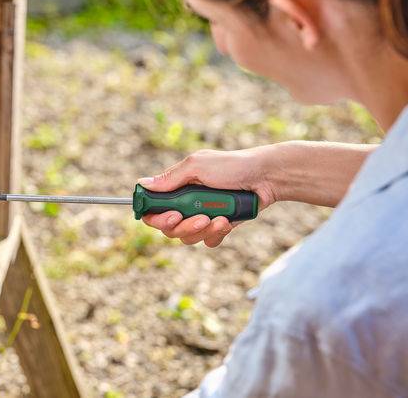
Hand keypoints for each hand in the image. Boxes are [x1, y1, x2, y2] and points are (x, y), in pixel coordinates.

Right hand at [138, 147, 278, 247]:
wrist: (265, 177)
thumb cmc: (232, 165)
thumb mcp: (198, 166)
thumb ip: (170, 179)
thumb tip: (142, 184)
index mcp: (177, 187)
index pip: (153, 209)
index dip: (156, 218)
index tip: (171, 217)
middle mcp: (186, 203)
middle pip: (169, 229)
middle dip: (184, 227)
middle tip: (200, 218)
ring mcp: (201, 216)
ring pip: (188, 238)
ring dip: (203, 230)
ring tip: (220, 217)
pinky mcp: (218, 226)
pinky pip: (208, 241)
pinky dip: (217, 234)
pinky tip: (227, 221)